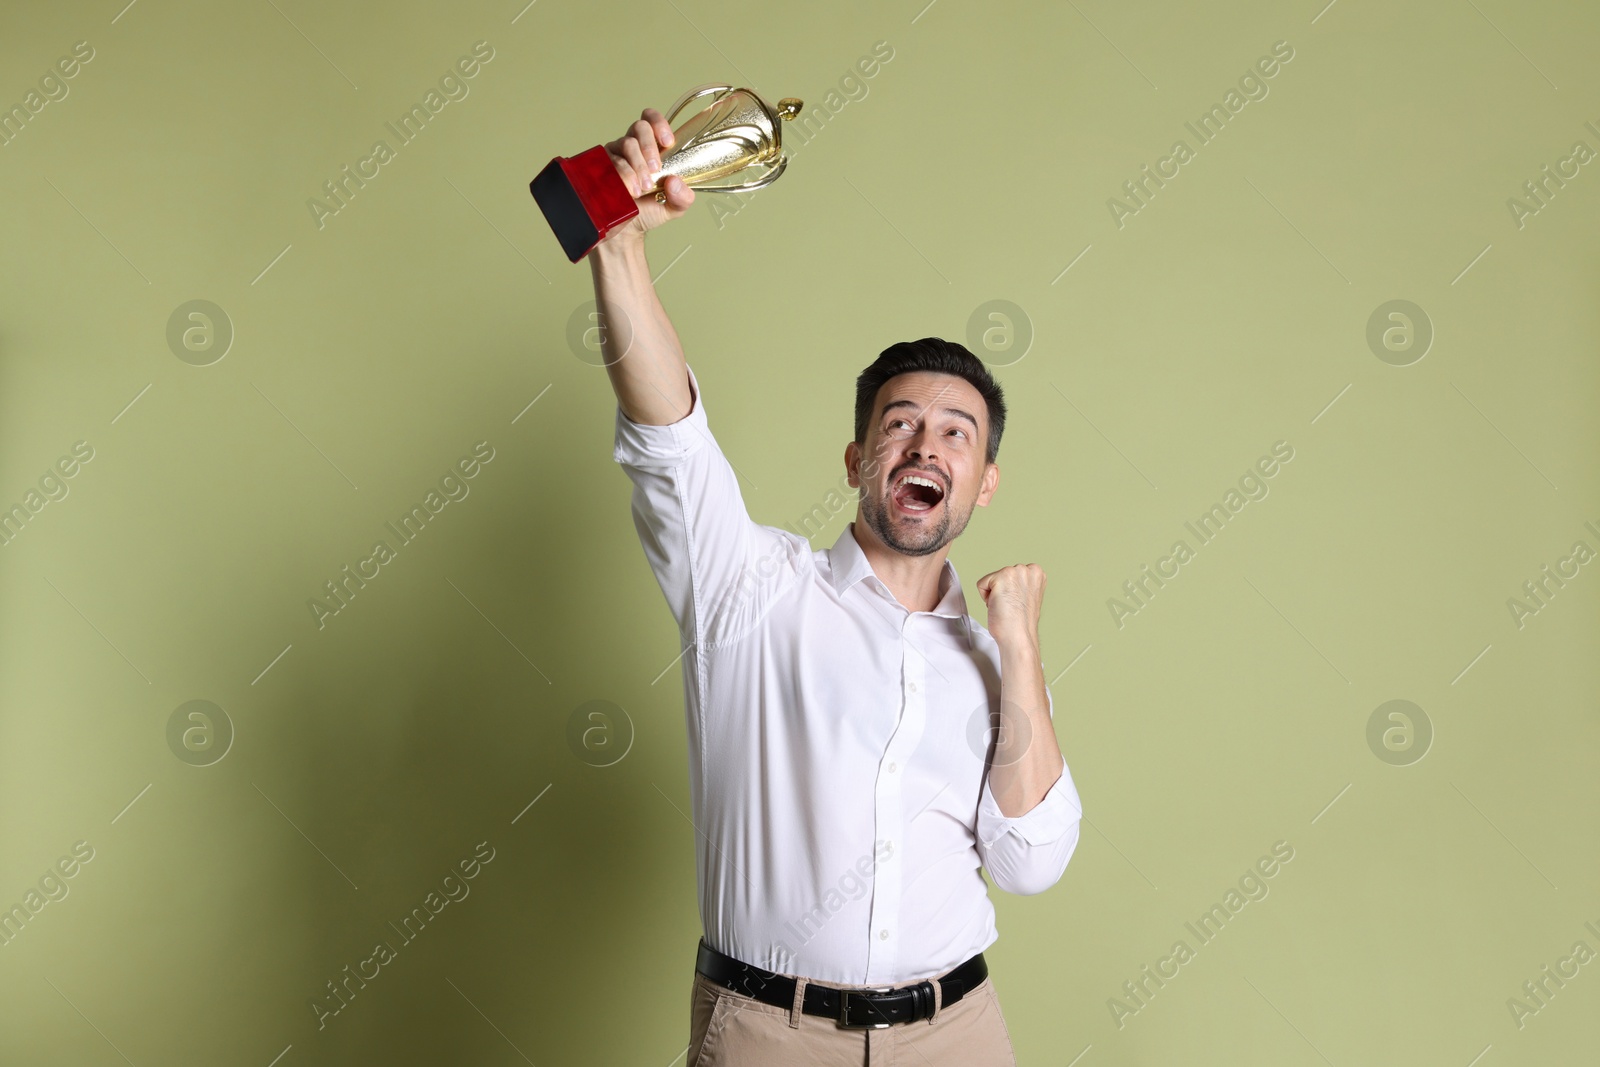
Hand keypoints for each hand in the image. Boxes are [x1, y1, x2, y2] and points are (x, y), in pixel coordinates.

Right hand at [601, 108, 694, 244]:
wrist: (626, 230)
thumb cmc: (648, 211)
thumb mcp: (674, 206)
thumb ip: (683, 196)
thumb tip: (675, 182)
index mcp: (652, 148)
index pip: (652, 120)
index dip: (659, 124)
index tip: (667, 142)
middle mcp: (632, 147)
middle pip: (639, 128)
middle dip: (649, 147)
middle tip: (655, 170)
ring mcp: (615, 154)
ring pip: (625, 144)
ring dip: (637, 166)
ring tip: (643, 189)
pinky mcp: (599, 166)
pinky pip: (609, 161)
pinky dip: (621, 175)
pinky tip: (628, 190)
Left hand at [974, 564, 1045, 650]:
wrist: (1018, 636)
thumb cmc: (1020, 623)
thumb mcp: (1027, 596)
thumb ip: (1021, 585)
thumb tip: (1010, 584)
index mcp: (1037, 573)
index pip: (1011, 575)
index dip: (1010, 591)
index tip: (1017, 603)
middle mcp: (1028, 569)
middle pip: (1001, 575)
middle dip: (1002, 591)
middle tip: (1011, 606)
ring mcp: (1015, 571)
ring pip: (991, 579)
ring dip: (994, 594)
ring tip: (1006, 607)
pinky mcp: (1001, 577)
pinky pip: (981, 584)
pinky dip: (985, 597)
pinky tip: (999, 606)